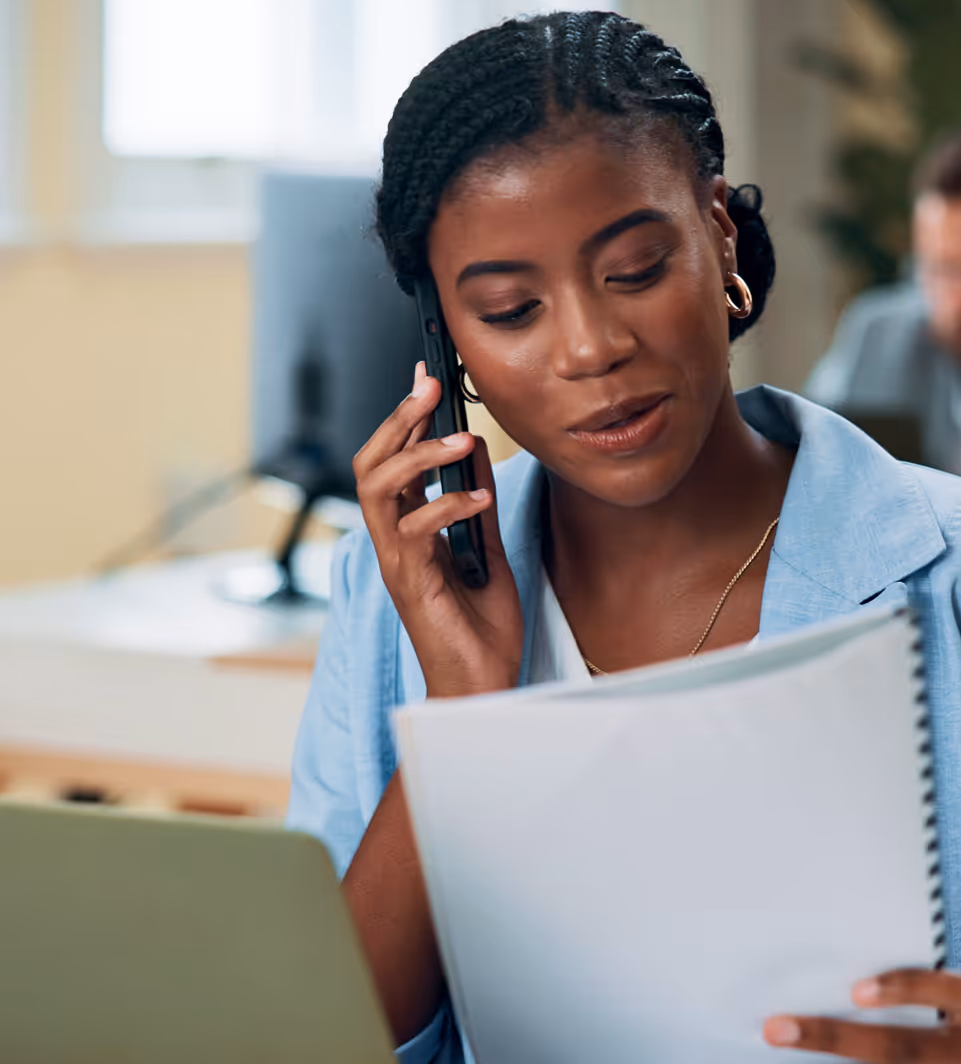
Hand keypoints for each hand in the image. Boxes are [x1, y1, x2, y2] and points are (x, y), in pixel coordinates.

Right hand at [353, 361, 523, 697]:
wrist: (483, 684)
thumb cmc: (480, 625)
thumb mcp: (486, 547)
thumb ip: (475, 502)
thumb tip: (473, 452)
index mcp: (408, 530)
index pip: (393, 461)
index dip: (405, 417)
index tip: (425, 379)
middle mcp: (393, 541)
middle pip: (372, 464)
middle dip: (398, 420)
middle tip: (428, 388)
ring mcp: (397, 562)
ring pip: (378, 490)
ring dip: (417, 456)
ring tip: (460, 439)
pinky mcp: (411, 584)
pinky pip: (413, 531)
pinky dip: (447, 506)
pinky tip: (479, 499)